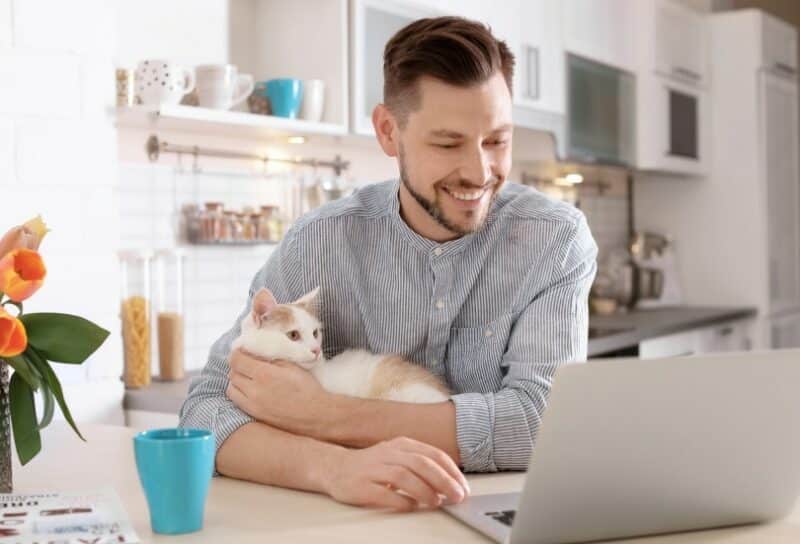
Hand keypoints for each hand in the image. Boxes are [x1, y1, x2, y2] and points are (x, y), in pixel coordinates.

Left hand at [226, 348, 327, 433]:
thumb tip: (256, 354)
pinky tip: (252, 391)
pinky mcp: (255, 416)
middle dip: (237, 366)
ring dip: (237, 381)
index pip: (236, 360)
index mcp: (264, 374)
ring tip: (248, 378)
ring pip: (231, 389)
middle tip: (247, 363)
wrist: (315, 414)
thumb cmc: (307, 388)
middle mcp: (254, 390)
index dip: (237, 353)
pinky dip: (240, 394)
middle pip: (232, 374)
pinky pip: (238, 402)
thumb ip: (271, 359)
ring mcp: (253, 405)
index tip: (241, 351)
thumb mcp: (291, 366)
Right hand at [321, 436, 470, 511]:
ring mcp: (373, 468)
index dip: (451, 471)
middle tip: (457, 496)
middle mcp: (388, 453)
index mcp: (402, 444)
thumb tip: (450, 484)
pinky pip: (383, 493)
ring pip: (404, 476)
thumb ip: (421, 465)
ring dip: (424, 490)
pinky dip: (400, 500)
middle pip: (421, 463)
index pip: (433, 454)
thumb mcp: (398, 457)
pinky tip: (411, 507)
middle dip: (443, 481)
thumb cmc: (373, 466)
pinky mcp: (360, 486)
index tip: (464, 487)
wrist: (335, 468)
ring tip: (436, 503)